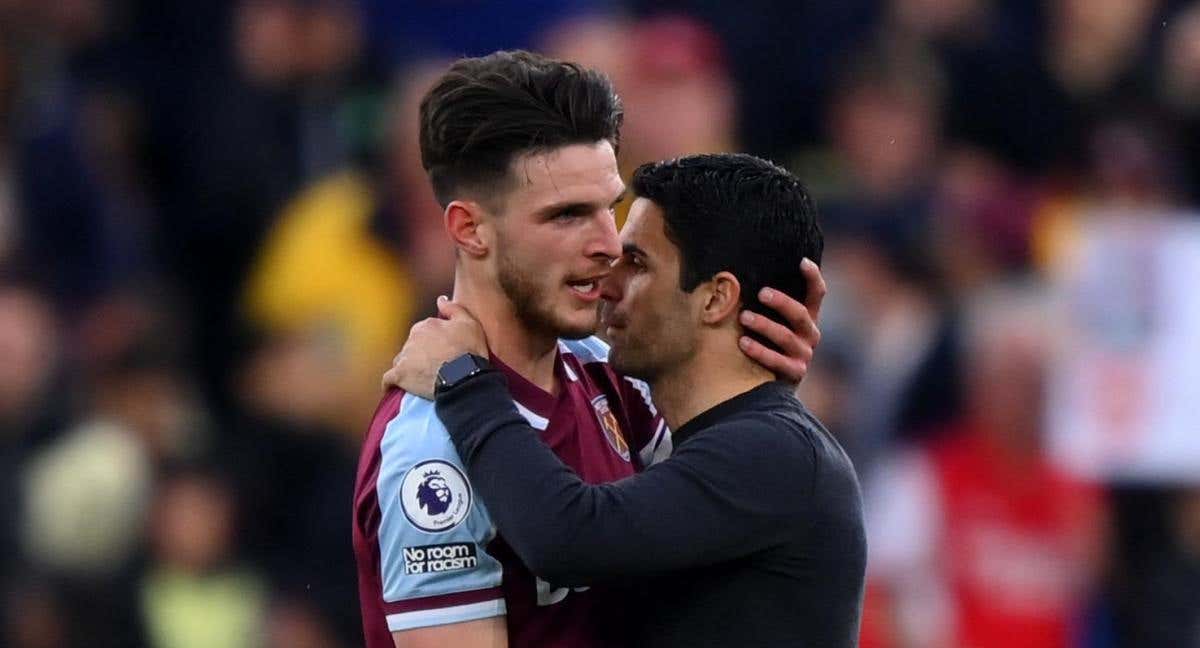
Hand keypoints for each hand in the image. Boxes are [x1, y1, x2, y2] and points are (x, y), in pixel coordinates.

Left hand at [381, 297, 487, 398]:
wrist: (463, 377)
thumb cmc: (468, 350)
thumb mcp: (469, 323)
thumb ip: (453, 309)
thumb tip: (441, 299)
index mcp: (426, 325)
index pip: (425, 332)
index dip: (434, 342)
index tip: (443, 351)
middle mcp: (412, 338)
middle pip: (412, 346)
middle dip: (420, 354)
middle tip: (435, 366)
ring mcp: (404, 357)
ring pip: (401, 361)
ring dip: (408, 367)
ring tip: (421, 378)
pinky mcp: (399, 375)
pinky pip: (389, 379)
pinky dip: (391, 383)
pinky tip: (394, 388)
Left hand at [738, 257, 825, 383]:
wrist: (770, 383)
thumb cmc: (765, 341)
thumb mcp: (772, 320)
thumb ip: (765, 302)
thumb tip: (734, 276)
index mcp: (807, 317)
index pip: (817, 293)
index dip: (813, 277)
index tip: (802, 261)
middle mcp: (810, 334)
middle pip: (800, 314)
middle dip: (781, 302)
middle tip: (761, 292)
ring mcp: (804, 354)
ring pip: (786, 336)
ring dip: (764, 325)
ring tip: (743, 316)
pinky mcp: (794, 373)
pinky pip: (777, 361)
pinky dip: (760, 351)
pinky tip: (743, 342)